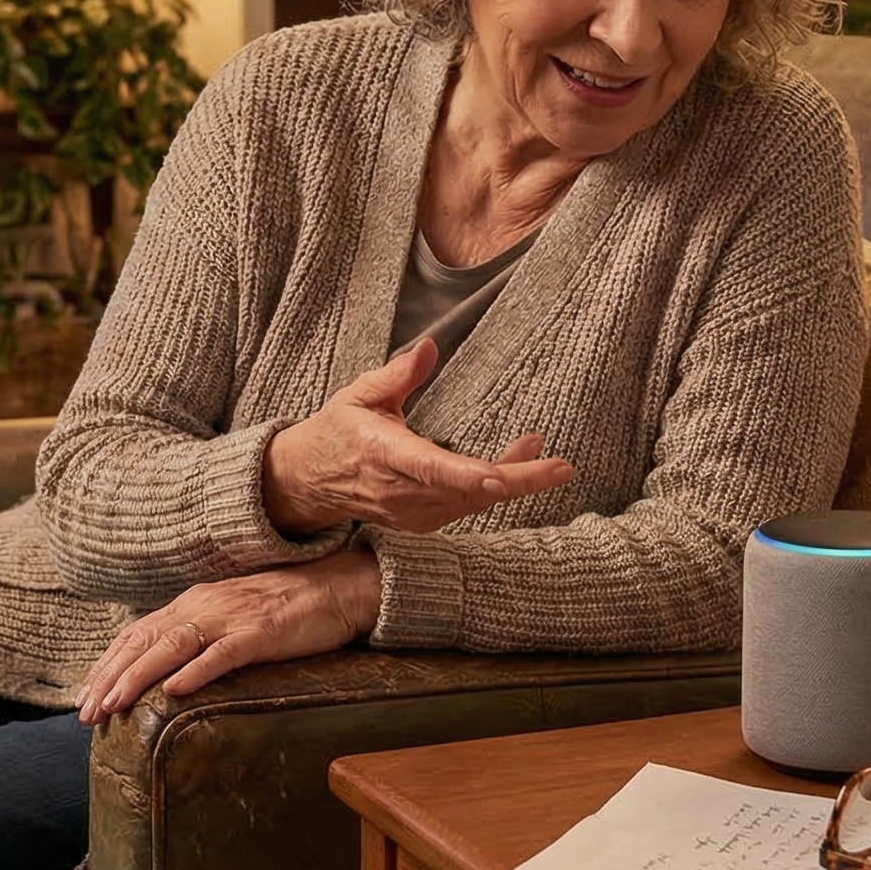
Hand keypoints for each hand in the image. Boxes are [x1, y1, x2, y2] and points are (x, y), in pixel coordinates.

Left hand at [76, 550, 381, 723]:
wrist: (337, 587)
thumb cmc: (284, 608)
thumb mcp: (229, 616)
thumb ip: (197, 635)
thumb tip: (163, 667)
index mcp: (193, 603)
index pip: (137, 633)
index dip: (107, 663)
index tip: (83, 694)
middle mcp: (203, 606)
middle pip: (144, 641)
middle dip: (110, 677)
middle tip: (85, 713)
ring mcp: (231, 618)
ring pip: (172, 647)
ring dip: (138, 677)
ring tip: (113, 704)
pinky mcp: (261, 633)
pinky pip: (222, 653)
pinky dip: (195, 671)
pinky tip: (173, 690)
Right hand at [262, 337, 574, 535]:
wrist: (309, 481)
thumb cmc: (338, 431)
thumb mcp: (360, 394)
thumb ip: (398, 374)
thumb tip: (431, 347)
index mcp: (384, 454)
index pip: (429, 468)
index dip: (465, 474)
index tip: (498, 476)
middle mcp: (400, 491)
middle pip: (466, 492)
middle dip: (517, 479)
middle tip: (561, 468)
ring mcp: (412, 513)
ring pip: (473, 502)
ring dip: (514, 478)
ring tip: (546, 454)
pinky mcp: (422, 522)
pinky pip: (467, 508)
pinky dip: (496, 488)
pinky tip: (518, 466)